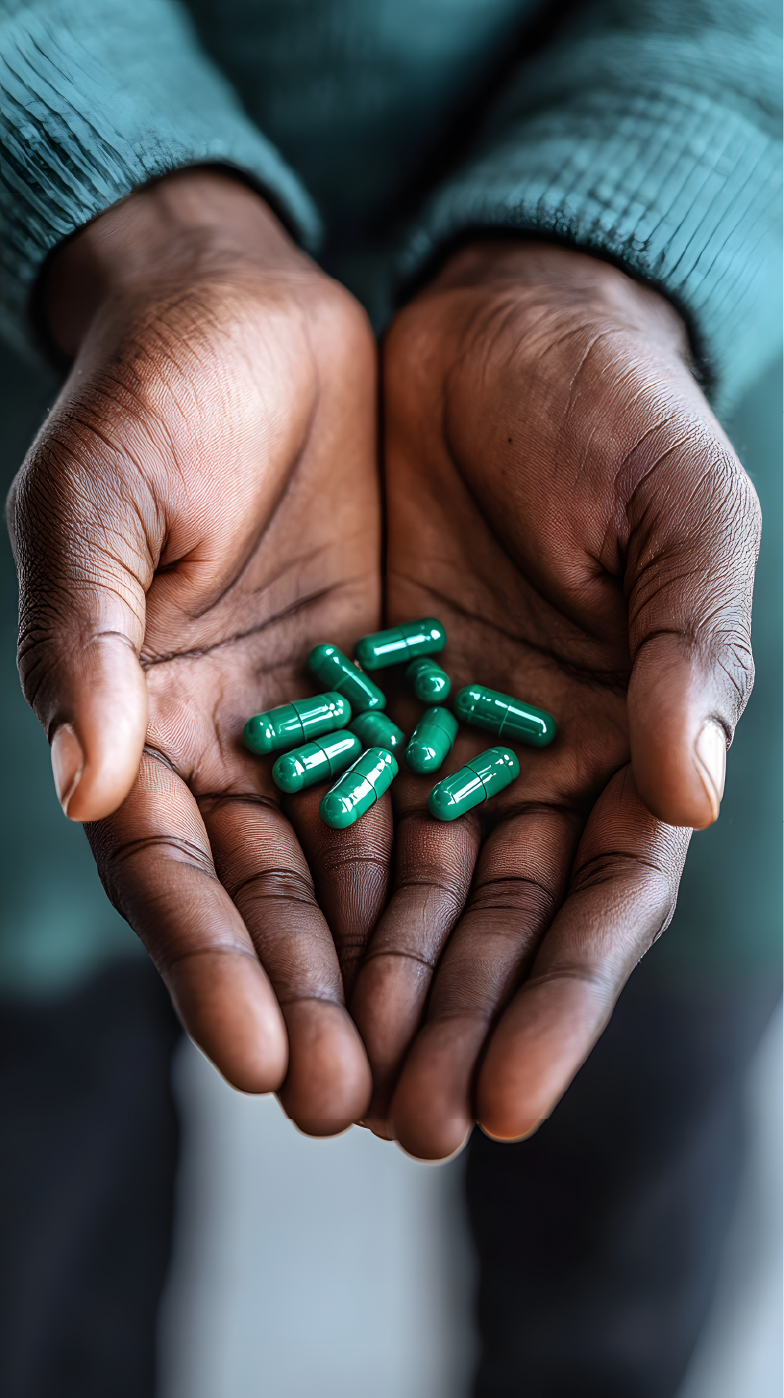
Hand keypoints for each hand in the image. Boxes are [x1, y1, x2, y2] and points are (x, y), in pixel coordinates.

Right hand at [7, 171, 384, 1132]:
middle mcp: (223, 746)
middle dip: (314, 1004)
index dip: (209, 965)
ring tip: (436, 1074)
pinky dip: (451, 872)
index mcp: (133, 720)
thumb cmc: (148, 397)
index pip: (170, 871)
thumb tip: (87, 783)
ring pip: (355, 870)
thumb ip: (89, 640)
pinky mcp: (387, 683)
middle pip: (269, 901)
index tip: (261, 1058)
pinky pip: (428, 791)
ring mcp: (311, 721)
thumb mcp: (99, 503)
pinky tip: (488, 951)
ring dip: (392, 971)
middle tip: (366, 1110)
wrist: (244, 312)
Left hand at [351, 240, 759, 1157]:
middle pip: (498, 923)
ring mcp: (445, 738)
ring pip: (406, 890)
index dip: (562, 1002)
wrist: (501, 330)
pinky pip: (325, 805)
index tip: (504, 1099)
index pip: (604, 900)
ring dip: (370, 988)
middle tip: (396, 1128)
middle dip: (451, 1024)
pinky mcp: (359, 698)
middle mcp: (540, 763)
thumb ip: (694, 645)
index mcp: (638, 738)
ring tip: (322, 1086)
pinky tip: (273, 964)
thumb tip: (694, 797)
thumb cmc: (620, 415)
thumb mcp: (683, 512)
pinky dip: (304, 887)